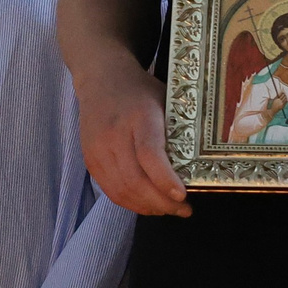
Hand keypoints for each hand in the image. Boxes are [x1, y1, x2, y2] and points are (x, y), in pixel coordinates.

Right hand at [74, 56, 187, 217]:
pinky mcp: (89, 159)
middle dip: (162, 202)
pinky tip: (147, 203)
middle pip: (135, 179)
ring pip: (121, 190)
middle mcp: (114, 134)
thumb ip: (177, 132)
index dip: (165, 179)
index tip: (183, 196)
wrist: (101, 78)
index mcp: (139, 116)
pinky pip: (110, 190)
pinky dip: (130, 202)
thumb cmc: (140, 91)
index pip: (149, 154)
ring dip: (147, 207)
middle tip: (183, 210)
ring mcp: (97, 148)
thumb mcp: (165, 101)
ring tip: (167, 209)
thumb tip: (197, 169)